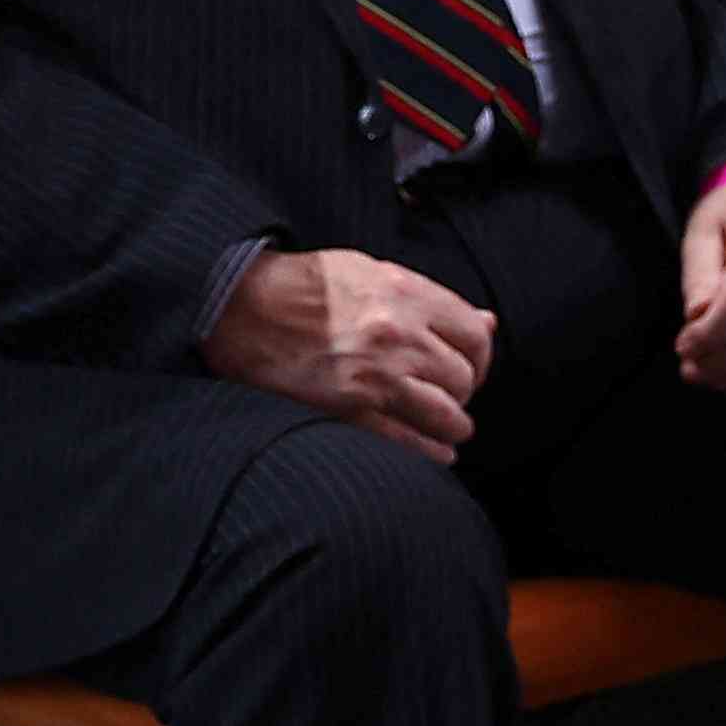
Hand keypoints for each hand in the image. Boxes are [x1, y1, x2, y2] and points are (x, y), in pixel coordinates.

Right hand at [203, 246, 492, 457]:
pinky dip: (432, 452)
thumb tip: (488, 323)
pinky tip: (434, 449)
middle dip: (463, 393)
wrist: (236, 306)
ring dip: (452, 425)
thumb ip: (432, 300)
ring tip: (444, 426)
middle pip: (465, 379)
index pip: (476, 336)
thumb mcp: (371, 273)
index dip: (478, 358)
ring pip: (449, 416)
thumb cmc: (304, 287)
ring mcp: (376, 376)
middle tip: (450, 397)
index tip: (467, 367)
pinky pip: (413, 444)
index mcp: (406, 295)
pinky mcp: (351, 411)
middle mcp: (399, 336)